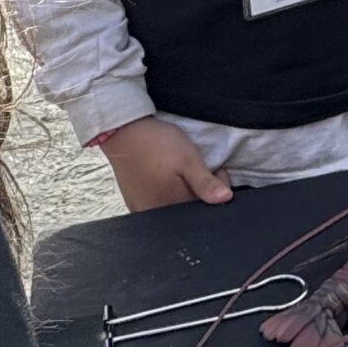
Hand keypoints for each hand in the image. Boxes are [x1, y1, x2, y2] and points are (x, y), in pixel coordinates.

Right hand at [99, 118, 232, 210]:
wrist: (122, 132)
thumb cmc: (156, 144)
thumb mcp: (188, 159)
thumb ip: (205, 183)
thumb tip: (225, 199)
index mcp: (173, 206)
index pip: (206, 206)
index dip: (215, 186)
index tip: (213, 170)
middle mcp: (157, 214)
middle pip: (190, 207)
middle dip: (198, 189)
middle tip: (192, 167)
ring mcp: (143, 210)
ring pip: (175, 206)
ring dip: (182, 190)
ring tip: (176, 170)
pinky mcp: (134, 203)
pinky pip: (158, 204)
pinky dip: (165, 192)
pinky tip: (163, 176)